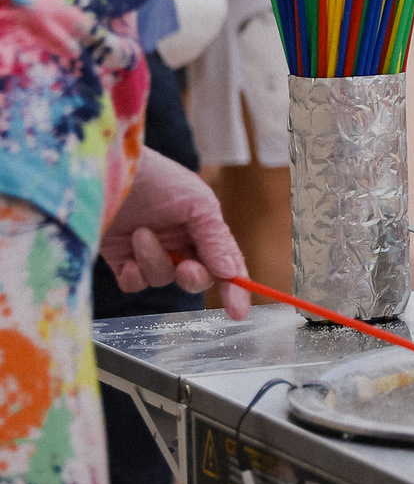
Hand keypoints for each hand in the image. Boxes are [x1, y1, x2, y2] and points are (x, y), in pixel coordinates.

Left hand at [100, 150, 248, 318]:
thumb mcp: (199, 203)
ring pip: (162, 279)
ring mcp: (148, 252)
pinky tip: (127, 256)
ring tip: (140, 234)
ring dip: (154, 261)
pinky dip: (134, 274)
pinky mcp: (119, 259)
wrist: (105, 171)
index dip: (235, 288)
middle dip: (194, 278)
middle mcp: (177, 242)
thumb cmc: (156, 178)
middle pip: (196, 278)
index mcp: (201, 227)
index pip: (225, 263)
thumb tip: (230, 273)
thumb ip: (216, 240)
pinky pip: (134, 284)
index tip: (238, 312)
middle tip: (186, 269)